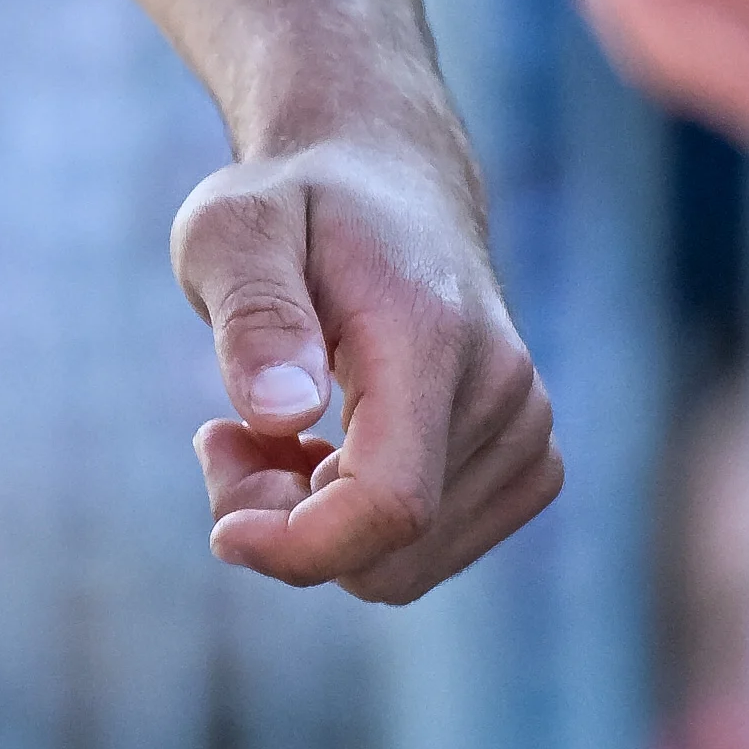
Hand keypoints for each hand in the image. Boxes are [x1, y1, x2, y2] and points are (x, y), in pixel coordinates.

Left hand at [177, 127, 557, 601]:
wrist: (385, 182)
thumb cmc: (294, 207)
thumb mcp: (233, 230)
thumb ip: (253, 314)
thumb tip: (284, 412)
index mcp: (429, 336)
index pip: (391, 503)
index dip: (299, 547)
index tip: (221, 531)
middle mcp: (502, 391)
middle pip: (389, 551)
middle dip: (283, 527)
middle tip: (225, 439)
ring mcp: (527, 431)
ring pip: (403, 567)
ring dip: (314, 525)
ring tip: (269, 431)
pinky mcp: (528, 460)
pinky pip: (431, 554)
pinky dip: (361, 529)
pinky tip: (325, 450)